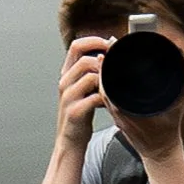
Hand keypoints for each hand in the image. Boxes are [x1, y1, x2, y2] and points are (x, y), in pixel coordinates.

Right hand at [56, 35, 111, 152]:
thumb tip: (110, 56)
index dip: (94, 41)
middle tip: (119, 66)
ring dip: (107, 78)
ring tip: (115, 85)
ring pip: (90, 75)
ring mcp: (68, 97)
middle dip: (105, 61)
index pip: (76, 46)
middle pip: (85, 59)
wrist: (70, 142)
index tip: (110, 44)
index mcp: (66, 74)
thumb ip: (93, 73)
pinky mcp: (75, 111)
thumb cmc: (81, 114)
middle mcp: (65, 82)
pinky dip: (107, 96)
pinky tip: (112, 101)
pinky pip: (95, 97)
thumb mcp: (84, 89)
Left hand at [106, 49, 183, 164]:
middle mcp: (119, 112)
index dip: (106, 69)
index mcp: (129, 110)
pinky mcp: (117, 117)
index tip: (107, 54)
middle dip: (104, 68)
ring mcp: (117, 115)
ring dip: (103, 75)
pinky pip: (107, 98)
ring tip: (105, 58)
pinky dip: (105, 85)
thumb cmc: (167, 131)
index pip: (110, 86)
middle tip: (106, 50)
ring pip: (103, 92)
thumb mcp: (177, 108)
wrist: (160, 152)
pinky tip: (107, 74)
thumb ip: (183, 89)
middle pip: (103, 86)